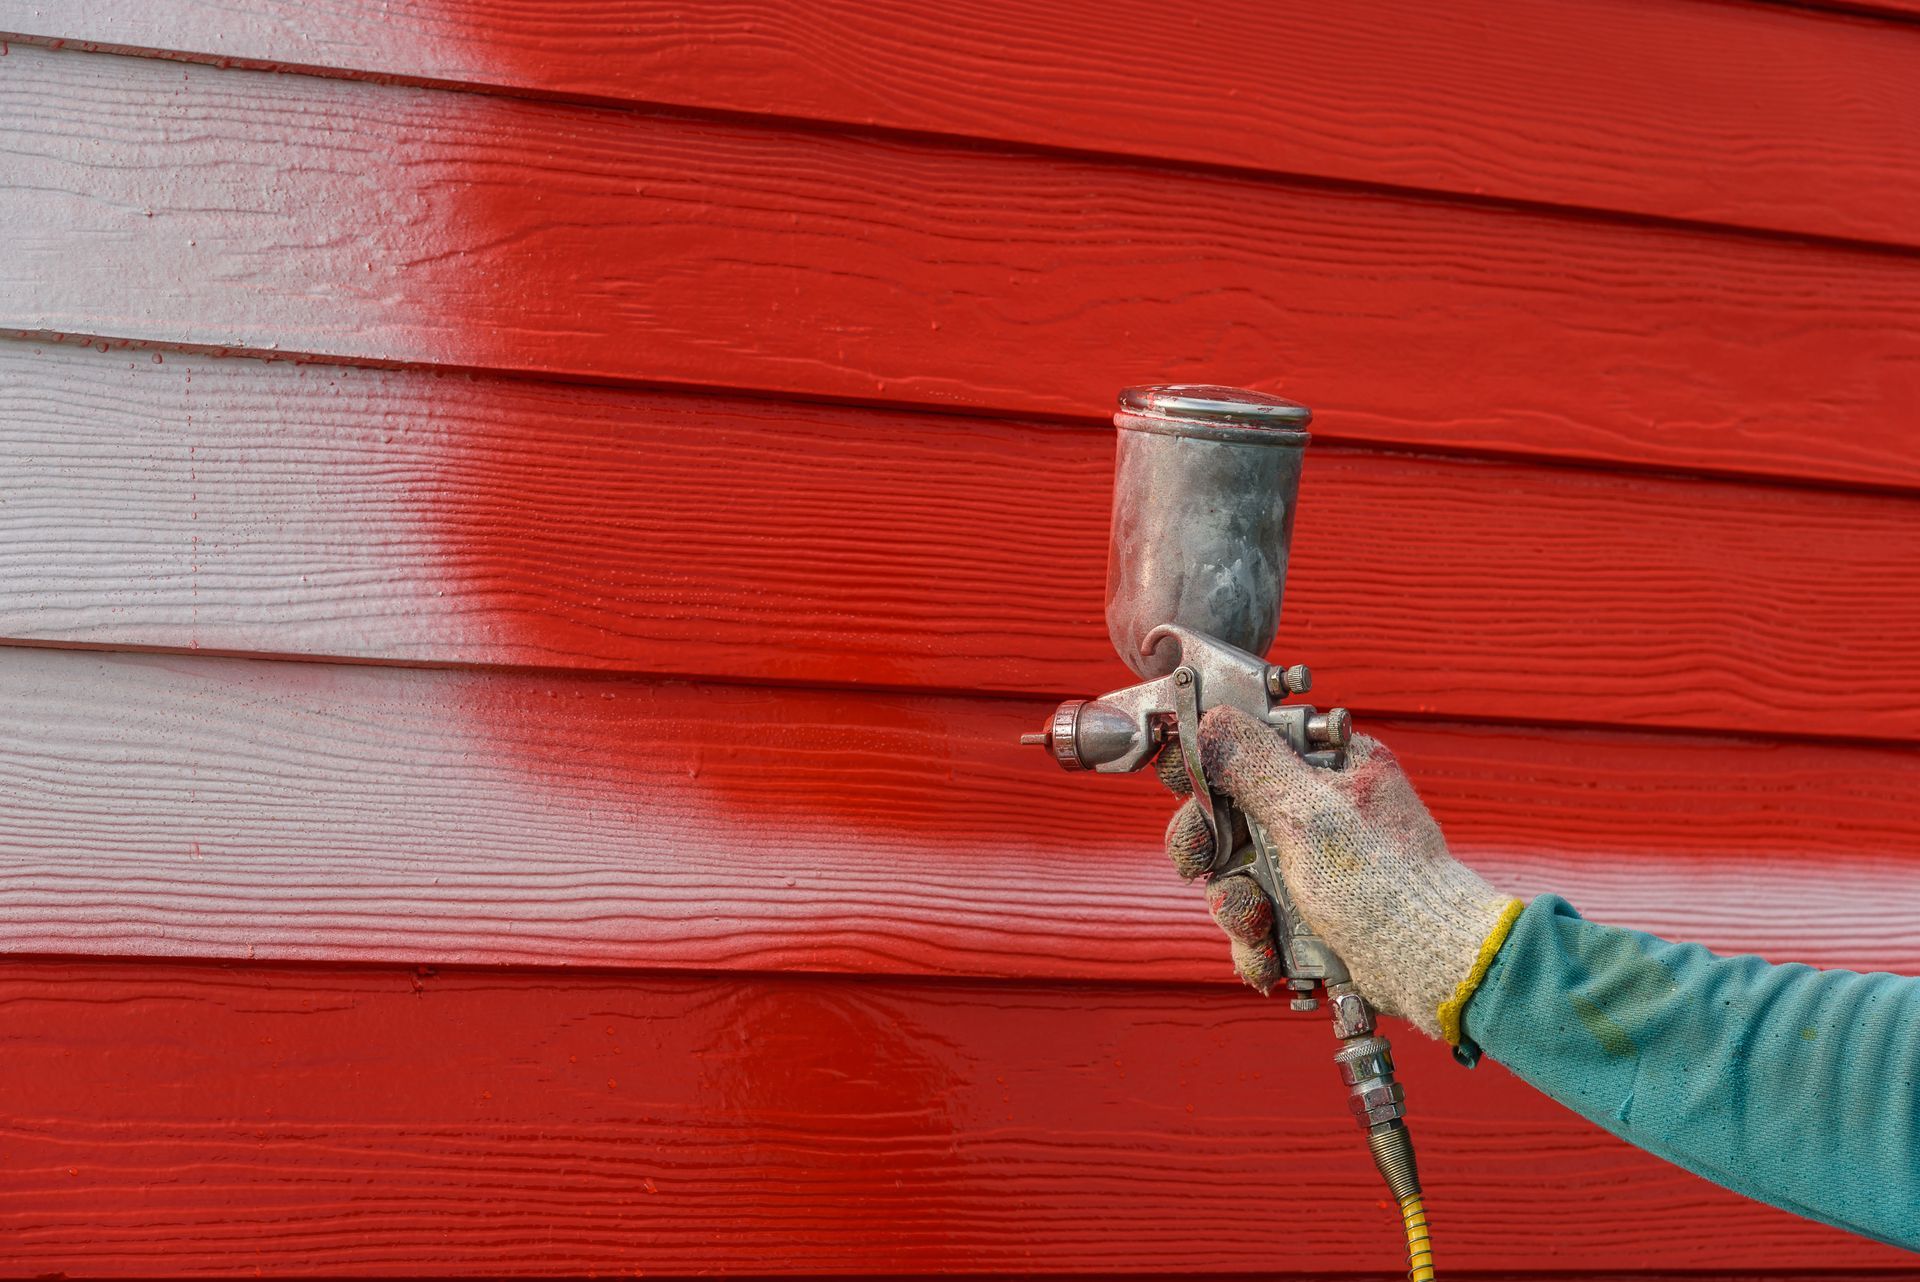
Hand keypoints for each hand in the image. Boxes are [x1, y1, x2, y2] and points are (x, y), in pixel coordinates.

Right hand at [1163, 706, 1516, 1040]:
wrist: (1431, 967)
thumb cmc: (1387, 885)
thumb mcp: (1311, 813)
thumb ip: (1253, 764)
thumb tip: (1211, 721)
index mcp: (1329, 765)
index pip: (1249, 743)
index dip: (1208, 763)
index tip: (1185, 785)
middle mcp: (1320, 808)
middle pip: (1229, 814)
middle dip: (1212, 851)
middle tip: (1204, 866)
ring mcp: (1314, 861)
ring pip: (1238, 873)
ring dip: (1236, 908)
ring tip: (1257, 929)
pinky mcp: (1311, 909)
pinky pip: (1260, 916)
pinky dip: (1258, 943)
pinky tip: (1270, 959)